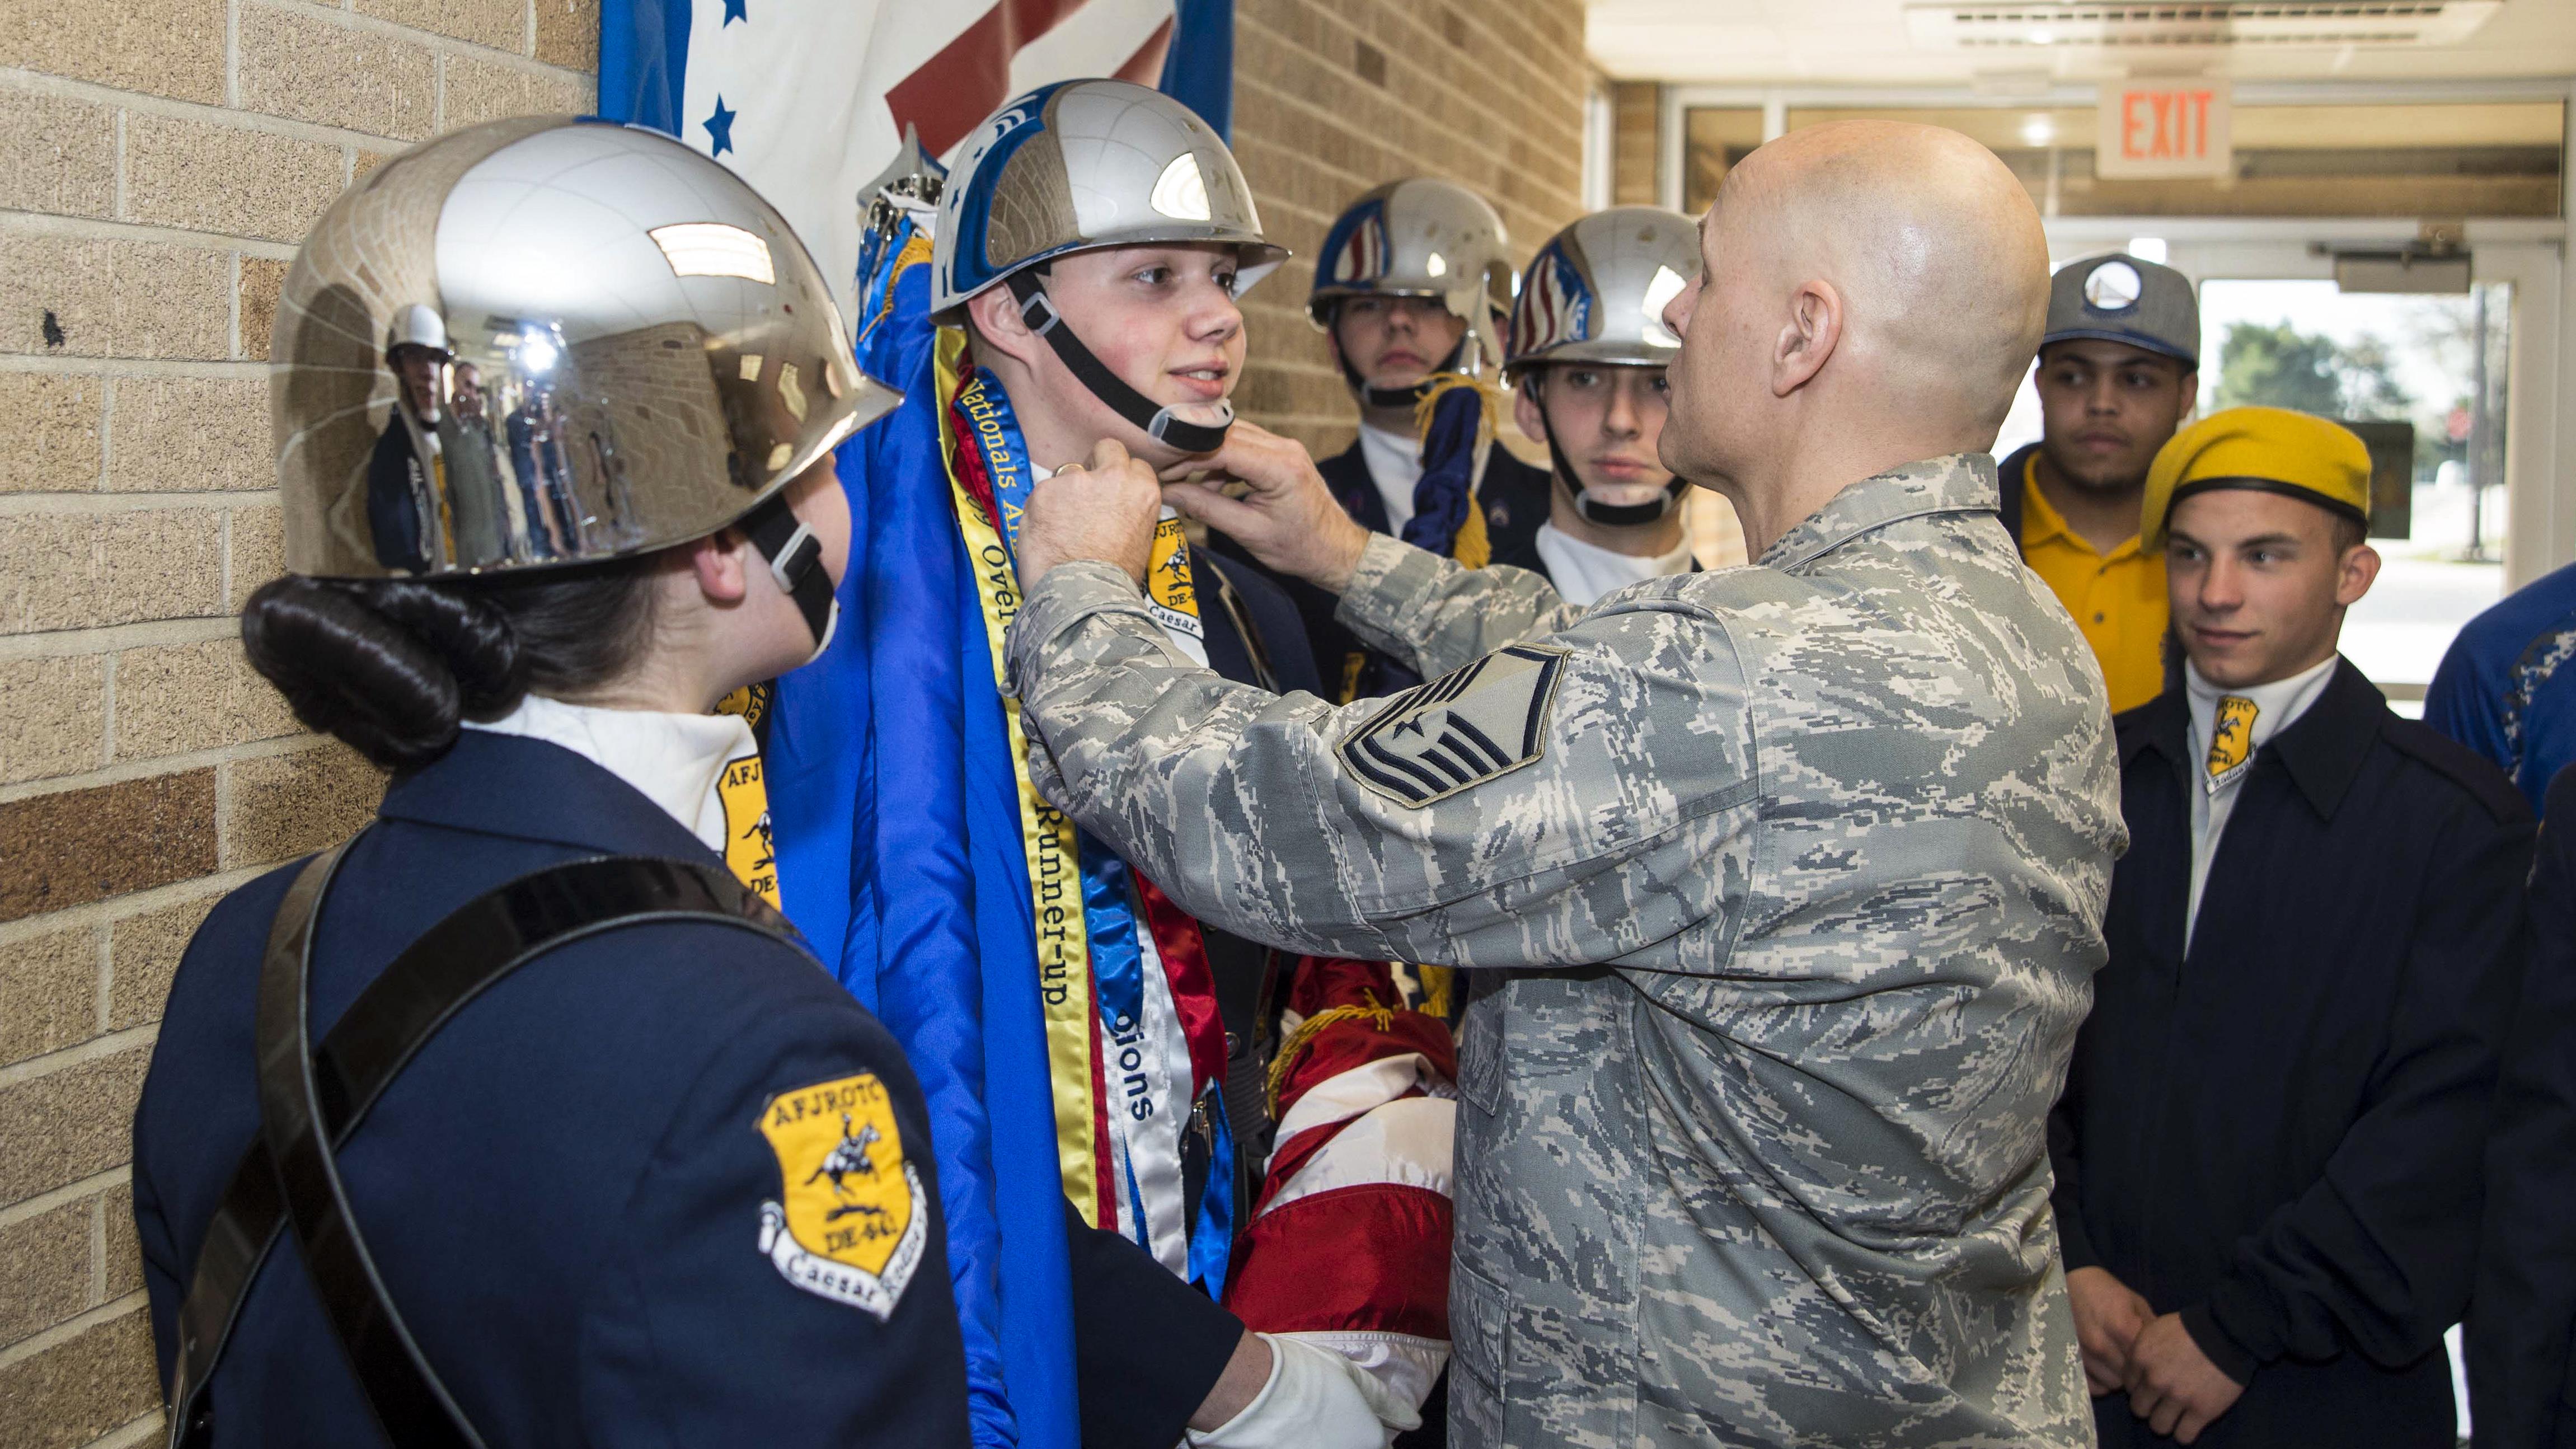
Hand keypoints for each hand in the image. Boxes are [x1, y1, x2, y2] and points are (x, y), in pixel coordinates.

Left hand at [1017, 437, 1161, 585]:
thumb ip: (1129, 511)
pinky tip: (1045, 535)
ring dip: (1065, 492)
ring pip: (1069, 473)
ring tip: (1061, 527)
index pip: (1134, 465)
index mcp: (1143, 491)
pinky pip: (1042, 493)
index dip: (1120, 478)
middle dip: (1097, 463)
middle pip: (1107, 448)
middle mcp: (1114, 477)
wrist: (1083, 598)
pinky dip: (1040, 510)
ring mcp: (1077, 481)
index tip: (1111, 493)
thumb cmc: (1113, 581)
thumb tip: (1115, 507)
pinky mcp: (1045, 491)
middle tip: (1086, 492)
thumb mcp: (1140, 541)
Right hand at [1158, 420, 1370, 592]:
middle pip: (1224, 434)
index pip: (1221, 446)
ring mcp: (1285, 447)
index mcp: (1280, 467)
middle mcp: (1285, 448)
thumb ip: (1207, 508)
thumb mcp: (1248, 532)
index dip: (1187, 455)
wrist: (1336, 551)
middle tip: (1168, 474)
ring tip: (1187, 486)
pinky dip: (1223, 462)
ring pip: (1232, 437)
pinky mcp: (1282, 454)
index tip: (1164, 470)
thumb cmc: (1300, 548)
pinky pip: (1244, 446)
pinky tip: (1211, 486)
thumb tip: (1170, 493)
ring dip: (1207, 457)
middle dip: (1192, 452)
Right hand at [1187, 1332, 1419, 1447]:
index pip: (1380, 1446)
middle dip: (1345, 1439)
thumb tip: (1414, 1421)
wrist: (1249, 1388)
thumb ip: (1385, 1401)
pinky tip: (1290, 1435)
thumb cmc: (1300, 1373)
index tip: (1345, 1420)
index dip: (1365, 1433)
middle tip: (1323, 1422)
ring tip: (1304, 1427)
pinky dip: (1302, 1445)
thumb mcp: (1350, 1375)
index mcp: (1369, 1439)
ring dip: (1325, 1442)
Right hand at [2065, 1266, 2153, 1396]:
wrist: (2067, 1282)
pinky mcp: (2068, 1358)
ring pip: (2112, 1384)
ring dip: (2119, 1378)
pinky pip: (2091, 1385)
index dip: (2153, 1365)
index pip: (2146, 1363)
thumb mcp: (2136, 1303)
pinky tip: (2104, 1370)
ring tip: (2120, 1364)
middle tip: (2139, 1364)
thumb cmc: (2106, 1290)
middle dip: (2137, 1374)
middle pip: (2130, 1377)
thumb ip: (2151, 1329)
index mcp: (2121, 1328)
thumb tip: (2168, 1352)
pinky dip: (2100, 1383)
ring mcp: (2082, 1354)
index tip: (2155, 1361)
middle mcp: (2101, 1345)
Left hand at [2123, 1312, 2245, 1443]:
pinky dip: (2184, 1434)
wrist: (2226, 1332)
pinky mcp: (2201, 1411)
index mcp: (2140, 1358)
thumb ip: (2141, 1348)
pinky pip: (2184, 1436)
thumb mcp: (2155, 1328)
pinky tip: (2188, 1425)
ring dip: (2164, 1422)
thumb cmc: (2190, 1326)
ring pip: (2158, 1426)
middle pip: (2139, 1409)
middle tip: (2161, 1402)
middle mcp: (2154, 1380)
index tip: (2150, 1386)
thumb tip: (2135, 1365)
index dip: (2139, 1387)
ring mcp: (2178, 1397)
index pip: (2128, 1386)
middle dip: (2148, 1407)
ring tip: (2174, 1416)